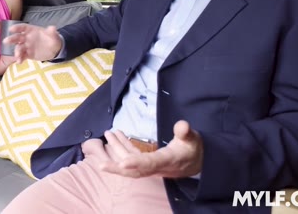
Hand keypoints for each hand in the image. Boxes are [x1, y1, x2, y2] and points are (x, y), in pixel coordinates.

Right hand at [2, 24, 61, 62]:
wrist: (54, 50)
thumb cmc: (52, 39)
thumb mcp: (54, 35)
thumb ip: (52, 32)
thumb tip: (53, 28)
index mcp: (31, 30)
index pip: (23, 28)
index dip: (17, 28)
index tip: (11, 29)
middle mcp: (26, 38)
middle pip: (17, 37)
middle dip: (11, 39)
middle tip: (5, 41)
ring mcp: (26, 46)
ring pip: (19, 48)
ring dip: (16, 51)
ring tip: (17, 56)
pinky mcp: (28, 54)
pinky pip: (22, 56)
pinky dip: (20, 58)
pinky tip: (19, 62)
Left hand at [83, 121, 202, 178]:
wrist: (196, 161)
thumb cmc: (193, 148)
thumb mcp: (192, 138)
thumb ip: (185, 132)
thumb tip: (182, 125)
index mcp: (168, 160)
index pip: (151, 163)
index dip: (136, 163)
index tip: (122, 163)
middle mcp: (157, 167)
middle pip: (135, 171)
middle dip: (117, 168)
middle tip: (100, 165)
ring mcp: (151, 166)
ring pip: (130, 162)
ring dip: (117, 149)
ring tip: (108, 133)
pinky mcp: (148, 162)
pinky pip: (132, 157)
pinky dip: (123, 147)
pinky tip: (117, 135)